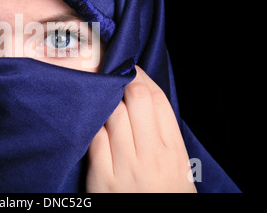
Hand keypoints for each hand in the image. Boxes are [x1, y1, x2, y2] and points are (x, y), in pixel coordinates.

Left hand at [87, 66, 196, 192]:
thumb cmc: (163, 196)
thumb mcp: (177, 168)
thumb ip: (163, 136)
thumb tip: (143, 100)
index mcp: (173, 151)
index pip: (157, 101)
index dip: (141, 78)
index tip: (130, 69)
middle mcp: (151, 156)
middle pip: (135, 100)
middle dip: (121, 81)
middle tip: (110, 75)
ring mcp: (126, 168)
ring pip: (112, 114)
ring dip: (104, 100)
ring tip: (97, 94)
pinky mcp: (102, 179)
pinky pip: (95, 138)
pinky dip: (92, 125)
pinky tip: (89, 121)